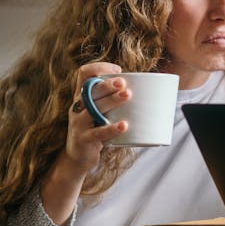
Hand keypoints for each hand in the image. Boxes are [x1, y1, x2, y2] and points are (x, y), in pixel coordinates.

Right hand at [39, 63, 132, 225]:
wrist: (76, 159)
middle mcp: (77, 107)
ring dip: (111, 100)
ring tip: (128, 95)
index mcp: (80, 96)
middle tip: (123, 82)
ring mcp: (78, 123)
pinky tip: (124, 125)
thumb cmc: (95, 129)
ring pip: (93, 108)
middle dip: (107, 84)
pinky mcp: (83, 140)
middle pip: (89, 89)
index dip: (99, 67)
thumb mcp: (98, 111)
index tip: (117, 70)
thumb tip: (146, 89)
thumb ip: (111, 99)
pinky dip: (111, 128)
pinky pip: (97, 133)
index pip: (83, 74)